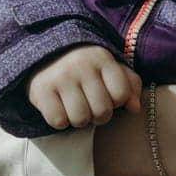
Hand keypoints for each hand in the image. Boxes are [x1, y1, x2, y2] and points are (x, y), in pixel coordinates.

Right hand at [27, 46, 141, 128]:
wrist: (44, 54)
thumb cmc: (85, 67)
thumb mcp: (109, 68)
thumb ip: (129, 85)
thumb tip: (135, 108)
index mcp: (101, 58)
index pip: (120, 94)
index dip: (116, 101)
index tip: (106, 94)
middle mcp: (80, 65)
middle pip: (102, 112)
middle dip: (98, 114)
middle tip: (89, 104)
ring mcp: (60, 77)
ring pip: (80, 119)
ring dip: (79, 119)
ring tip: (75, 106)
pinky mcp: (41, 90)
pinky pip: (58, 121)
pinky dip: (60, 120)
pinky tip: (59, 106)